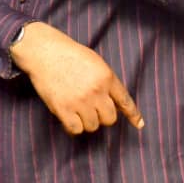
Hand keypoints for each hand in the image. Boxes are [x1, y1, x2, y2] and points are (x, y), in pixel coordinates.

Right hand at [10, 21, 144, 135]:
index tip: (139, 124)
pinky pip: (76, 130)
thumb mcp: (95, 62)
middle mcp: (96, 90)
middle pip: (109, 119)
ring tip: (77, 108)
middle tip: (91, 108)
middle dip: (102, 116)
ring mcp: (80, 101)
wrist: (44, 52)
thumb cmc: (69, 55)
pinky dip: (73, 126)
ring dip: (86, 121)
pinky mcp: (63, 109)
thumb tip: (116, 104)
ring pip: (93, 126)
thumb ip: (107, 81)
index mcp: (106, 77)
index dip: (133, 115)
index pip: (125, 101)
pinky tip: (69, 116)